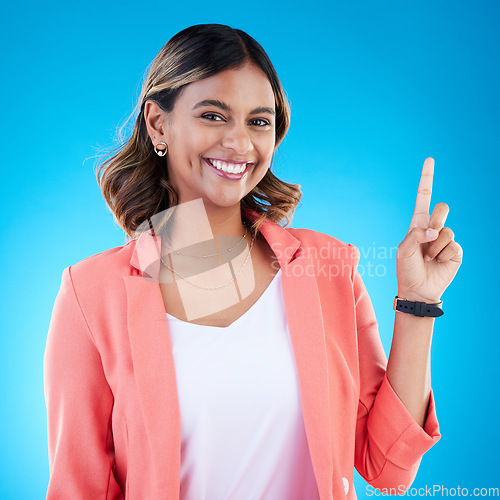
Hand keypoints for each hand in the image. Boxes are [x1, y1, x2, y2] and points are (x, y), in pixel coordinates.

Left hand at [396, 157, 462, 302]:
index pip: (423, 197)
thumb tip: (437, 230)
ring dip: (434, 246)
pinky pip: (453, 244)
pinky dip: (442, 254)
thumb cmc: (407, 269)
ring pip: (446, 229)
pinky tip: (437, 262)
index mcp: (418, 224)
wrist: (417, 289)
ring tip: (428, 258)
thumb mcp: (404, 250)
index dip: (427, 178)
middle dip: (435, 220)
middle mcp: (433, 228)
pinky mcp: (455, 250)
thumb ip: (417, 235)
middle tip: (427, 238)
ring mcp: (445, 238)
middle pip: (442, 207)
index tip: (429, 159)